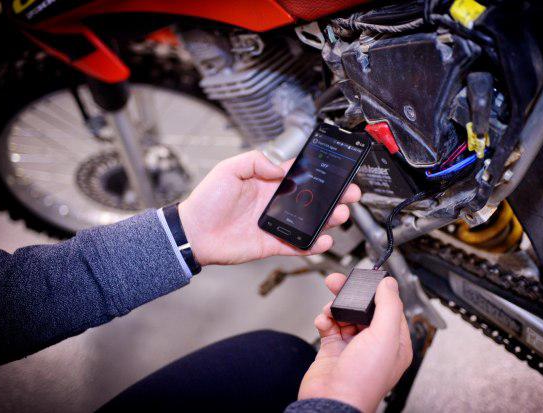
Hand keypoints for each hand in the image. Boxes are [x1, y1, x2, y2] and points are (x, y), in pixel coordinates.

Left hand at [178, 150, 360, 265]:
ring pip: (310, 222)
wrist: (193, 233)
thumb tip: (281, 166)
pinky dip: (313, 245)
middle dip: (334, 196)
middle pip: (312, 199)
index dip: (320, 173)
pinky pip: (298, 245)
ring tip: (339, 215)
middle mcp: (275, 202)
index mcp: (267, 182)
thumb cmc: (206, 201)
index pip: (300, 175)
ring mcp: (276, 223)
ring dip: (328, 219)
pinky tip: (324, 240)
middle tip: (349, 194)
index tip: (337, 171)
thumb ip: (255, 161)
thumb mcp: (229, 169)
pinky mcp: (273, 243)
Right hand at [298, 273, 411, 412]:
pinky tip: (323, 321)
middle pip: (363, 309)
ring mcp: (352, 346)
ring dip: (335, 308)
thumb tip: (389, 284)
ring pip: (344, 315)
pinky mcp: (332, 349)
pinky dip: (324, 320)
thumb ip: (388, 306)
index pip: (389, 308)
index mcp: (395, 343)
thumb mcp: (384, 336)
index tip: (367, 278)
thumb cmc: (362, 380)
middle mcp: (374, 344)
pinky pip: (329, 325)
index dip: (377, 292)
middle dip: (350, 295)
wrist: (330, 400)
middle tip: (337, 282)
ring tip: (329, 309)